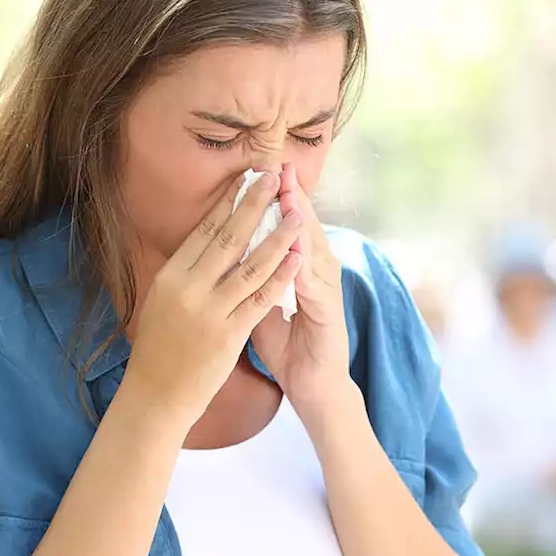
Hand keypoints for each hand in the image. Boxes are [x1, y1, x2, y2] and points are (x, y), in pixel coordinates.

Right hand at [123, 172, 303, 426]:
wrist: (155, 395)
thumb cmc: (159, 349)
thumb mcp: (161, 301)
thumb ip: (183, 273)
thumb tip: (202, 240)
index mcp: (170, 275)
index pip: (205, 230)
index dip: (229, 201)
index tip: (247, 177)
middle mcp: (187, 287)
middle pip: (228, 237)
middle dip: (255, 203)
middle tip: (274, 175)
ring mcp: (208, 311)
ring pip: (250, 264)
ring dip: (277, 235)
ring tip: (296, 211)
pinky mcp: (228, 334)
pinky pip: (260, 298)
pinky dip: (281, 275)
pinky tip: (297, 258)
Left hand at [251, 162, 351, 414]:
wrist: (317, 390)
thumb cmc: (290, 349)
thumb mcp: (263, 308)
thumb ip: (250, 280)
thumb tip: (225, 255)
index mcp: (299, 270)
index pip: (286, 226)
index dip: (274, 200)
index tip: (257, 171)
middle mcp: (317, 274)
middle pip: (303, 228)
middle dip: (291, 197)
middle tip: (280, 166)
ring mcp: (326, 292)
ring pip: (313, 249)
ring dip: (301, 222)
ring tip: (290, 195)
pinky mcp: (330, 314)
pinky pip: (315, 285)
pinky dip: (305, 265)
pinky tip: (297, 248)